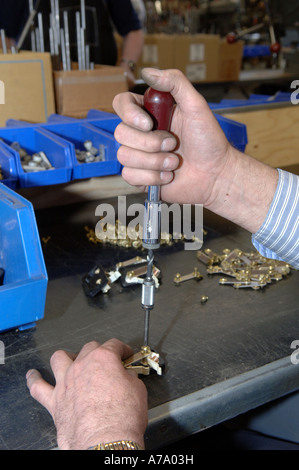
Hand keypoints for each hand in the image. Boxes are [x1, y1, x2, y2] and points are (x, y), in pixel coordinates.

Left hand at [26, 339, 147, 449]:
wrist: (105, 443)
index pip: (114, 345)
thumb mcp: (138, 390)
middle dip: (100, 351)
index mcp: (103, 359)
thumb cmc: (121, 419)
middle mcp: (82, 366)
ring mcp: (66, 382)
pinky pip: (37, 387)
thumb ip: (130, 378)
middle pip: (88, 347)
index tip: (124, 354)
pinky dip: (35, 379)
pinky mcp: (55, 402)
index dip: (122, 349)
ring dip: (66, 357)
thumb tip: (127, 378)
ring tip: (69, 359)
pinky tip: (33, 375)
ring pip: (59, 358)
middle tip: (107, 361)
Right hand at [113, 68, 277, 232]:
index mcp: (150, 112)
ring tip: (174, 162)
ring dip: (154, 161)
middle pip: (121, 133)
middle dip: (150, 143)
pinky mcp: (140, 176)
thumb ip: (175, 83)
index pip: (122, 104)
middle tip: (173, 144)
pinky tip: (168, 176)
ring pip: (124, 156)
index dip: (129, 114)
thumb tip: (148, 71)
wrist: (215, 174)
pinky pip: (129, 175)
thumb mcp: (196, 106)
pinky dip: (152, 177)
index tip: (149, 124)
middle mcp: (141, 133)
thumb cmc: (208, 140)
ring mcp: (139, 155)